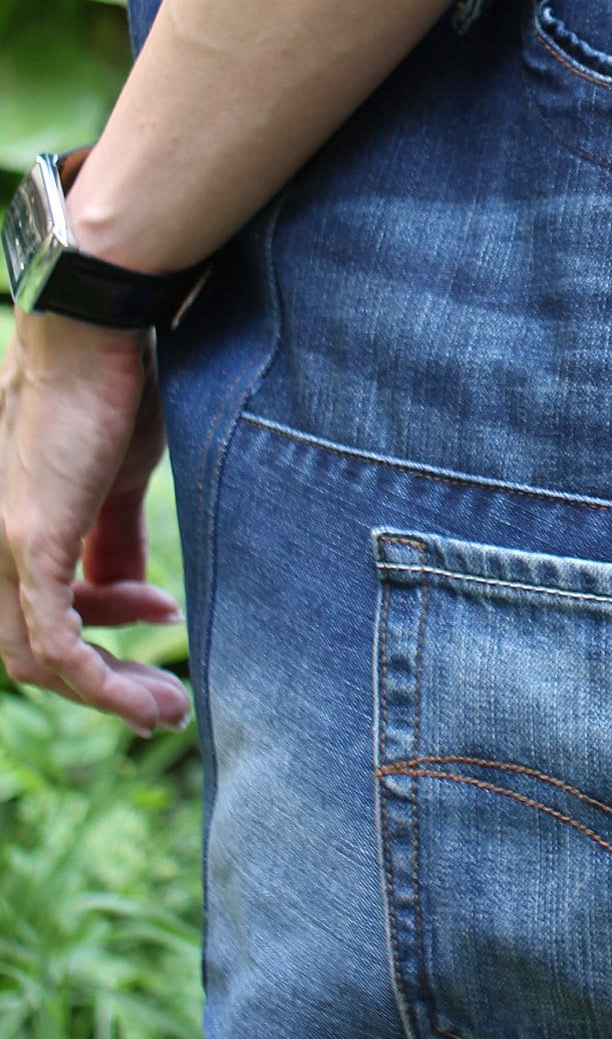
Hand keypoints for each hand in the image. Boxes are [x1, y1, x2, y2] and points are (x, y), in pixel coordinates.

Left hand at [0, 308, 186, 733]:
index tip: (163, 612)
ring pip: (36, 660)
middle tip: (162, 696)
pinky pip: (54, 645)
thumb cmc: (111, 387)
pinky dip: (101, 682)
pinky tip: (148, 694)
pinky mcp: (29, 545)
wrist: (95, 331)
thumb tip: (128, 592)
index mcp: (5, 531)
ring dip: (107, 694)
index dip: (98, 632)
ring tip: (168, 708)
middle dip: (102, 681)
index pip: (31, 614)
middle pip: (27, 651)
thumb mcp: (115, 477)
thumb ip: (111, 538)